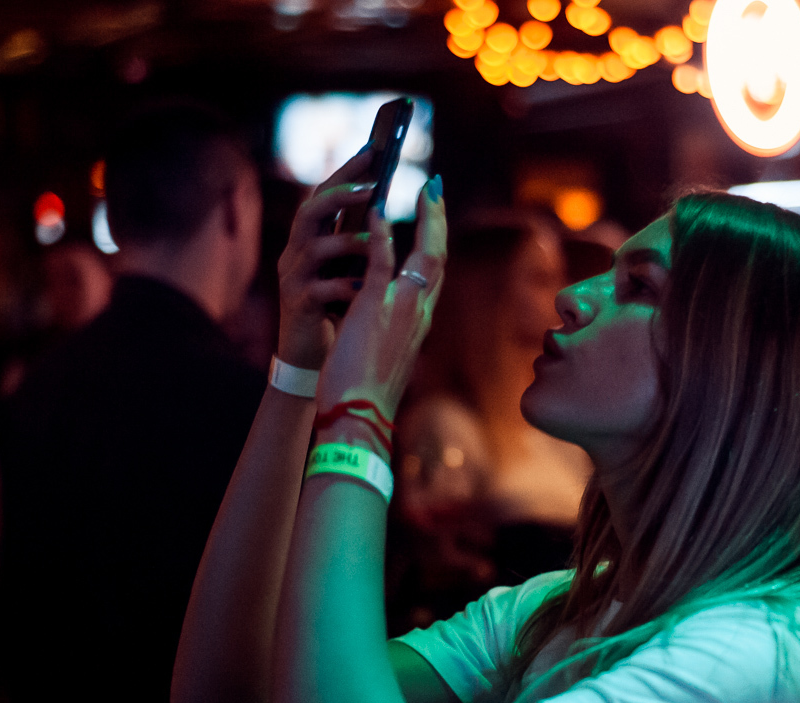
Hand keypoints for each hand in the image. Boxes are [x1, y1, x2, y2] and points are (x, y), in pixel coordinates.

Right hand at [276, 148, 375, 369]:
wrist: (312, 360)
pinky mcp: (297, 305)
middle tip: (372, 188)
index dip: (347, 171)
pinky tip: (365, 289)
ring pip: (314, 247)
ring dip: (348, 243)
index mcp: (311, 240)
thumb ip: (356, 242)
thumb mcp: (345, 270)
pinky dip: (344, 287)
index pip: (326, 194)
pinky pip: (320, 290)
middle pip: (311, 210)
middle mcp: (296, 253)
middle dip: (341, 195)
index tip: (374, 148)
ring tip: (377, 246)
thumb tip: (381, 207)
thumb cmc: (335, 311)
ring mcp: (293, 278)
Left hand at [315, 176, 445, 436]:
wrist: (359, 415)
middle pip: (438, 257)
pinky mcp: (375, 308)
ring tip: (422, 189)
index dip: (436, 243)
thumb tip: (383, 315)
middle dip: (439, 221)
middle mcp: (419, 312)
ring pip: (424, 255)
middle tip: (435, 189)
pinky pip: (383, 263)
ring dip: (426, 218)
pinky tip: (377, 211)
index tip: (436, 218)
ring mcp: (400, 309)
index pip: (433, 275)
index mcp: (419, 322)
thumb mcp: (384, 352)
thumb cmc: (366, 391)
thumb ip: (389, 327)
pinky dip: (384, 235)